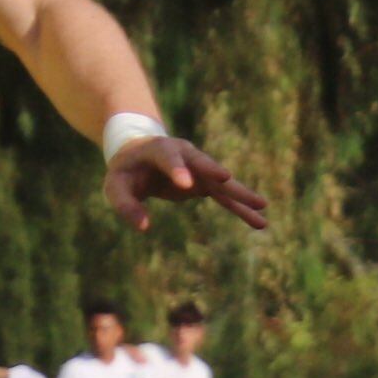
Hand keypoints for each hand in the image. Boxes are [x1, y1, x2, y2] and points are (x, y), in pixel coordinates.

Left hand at [104, 131, 270, 233]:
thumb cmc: (125, 172)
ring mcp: (199, 168)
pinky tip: (259, 221)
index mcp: (158, 149)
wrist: (140, 156)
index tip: (186, 185)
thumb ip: (126, 205)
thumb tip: (144, 228)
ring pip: (221, 181)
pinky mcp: (206, 182)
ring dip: (240, 194)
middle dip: (215, 171)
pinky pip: (226, 196)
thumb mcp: (115, 187)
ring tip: (263, 207)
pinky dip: (241, 208)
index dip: (177, 170)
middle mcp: (184, 154)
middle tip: (227, 178)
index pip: (168, 158)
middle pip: (202, 162)